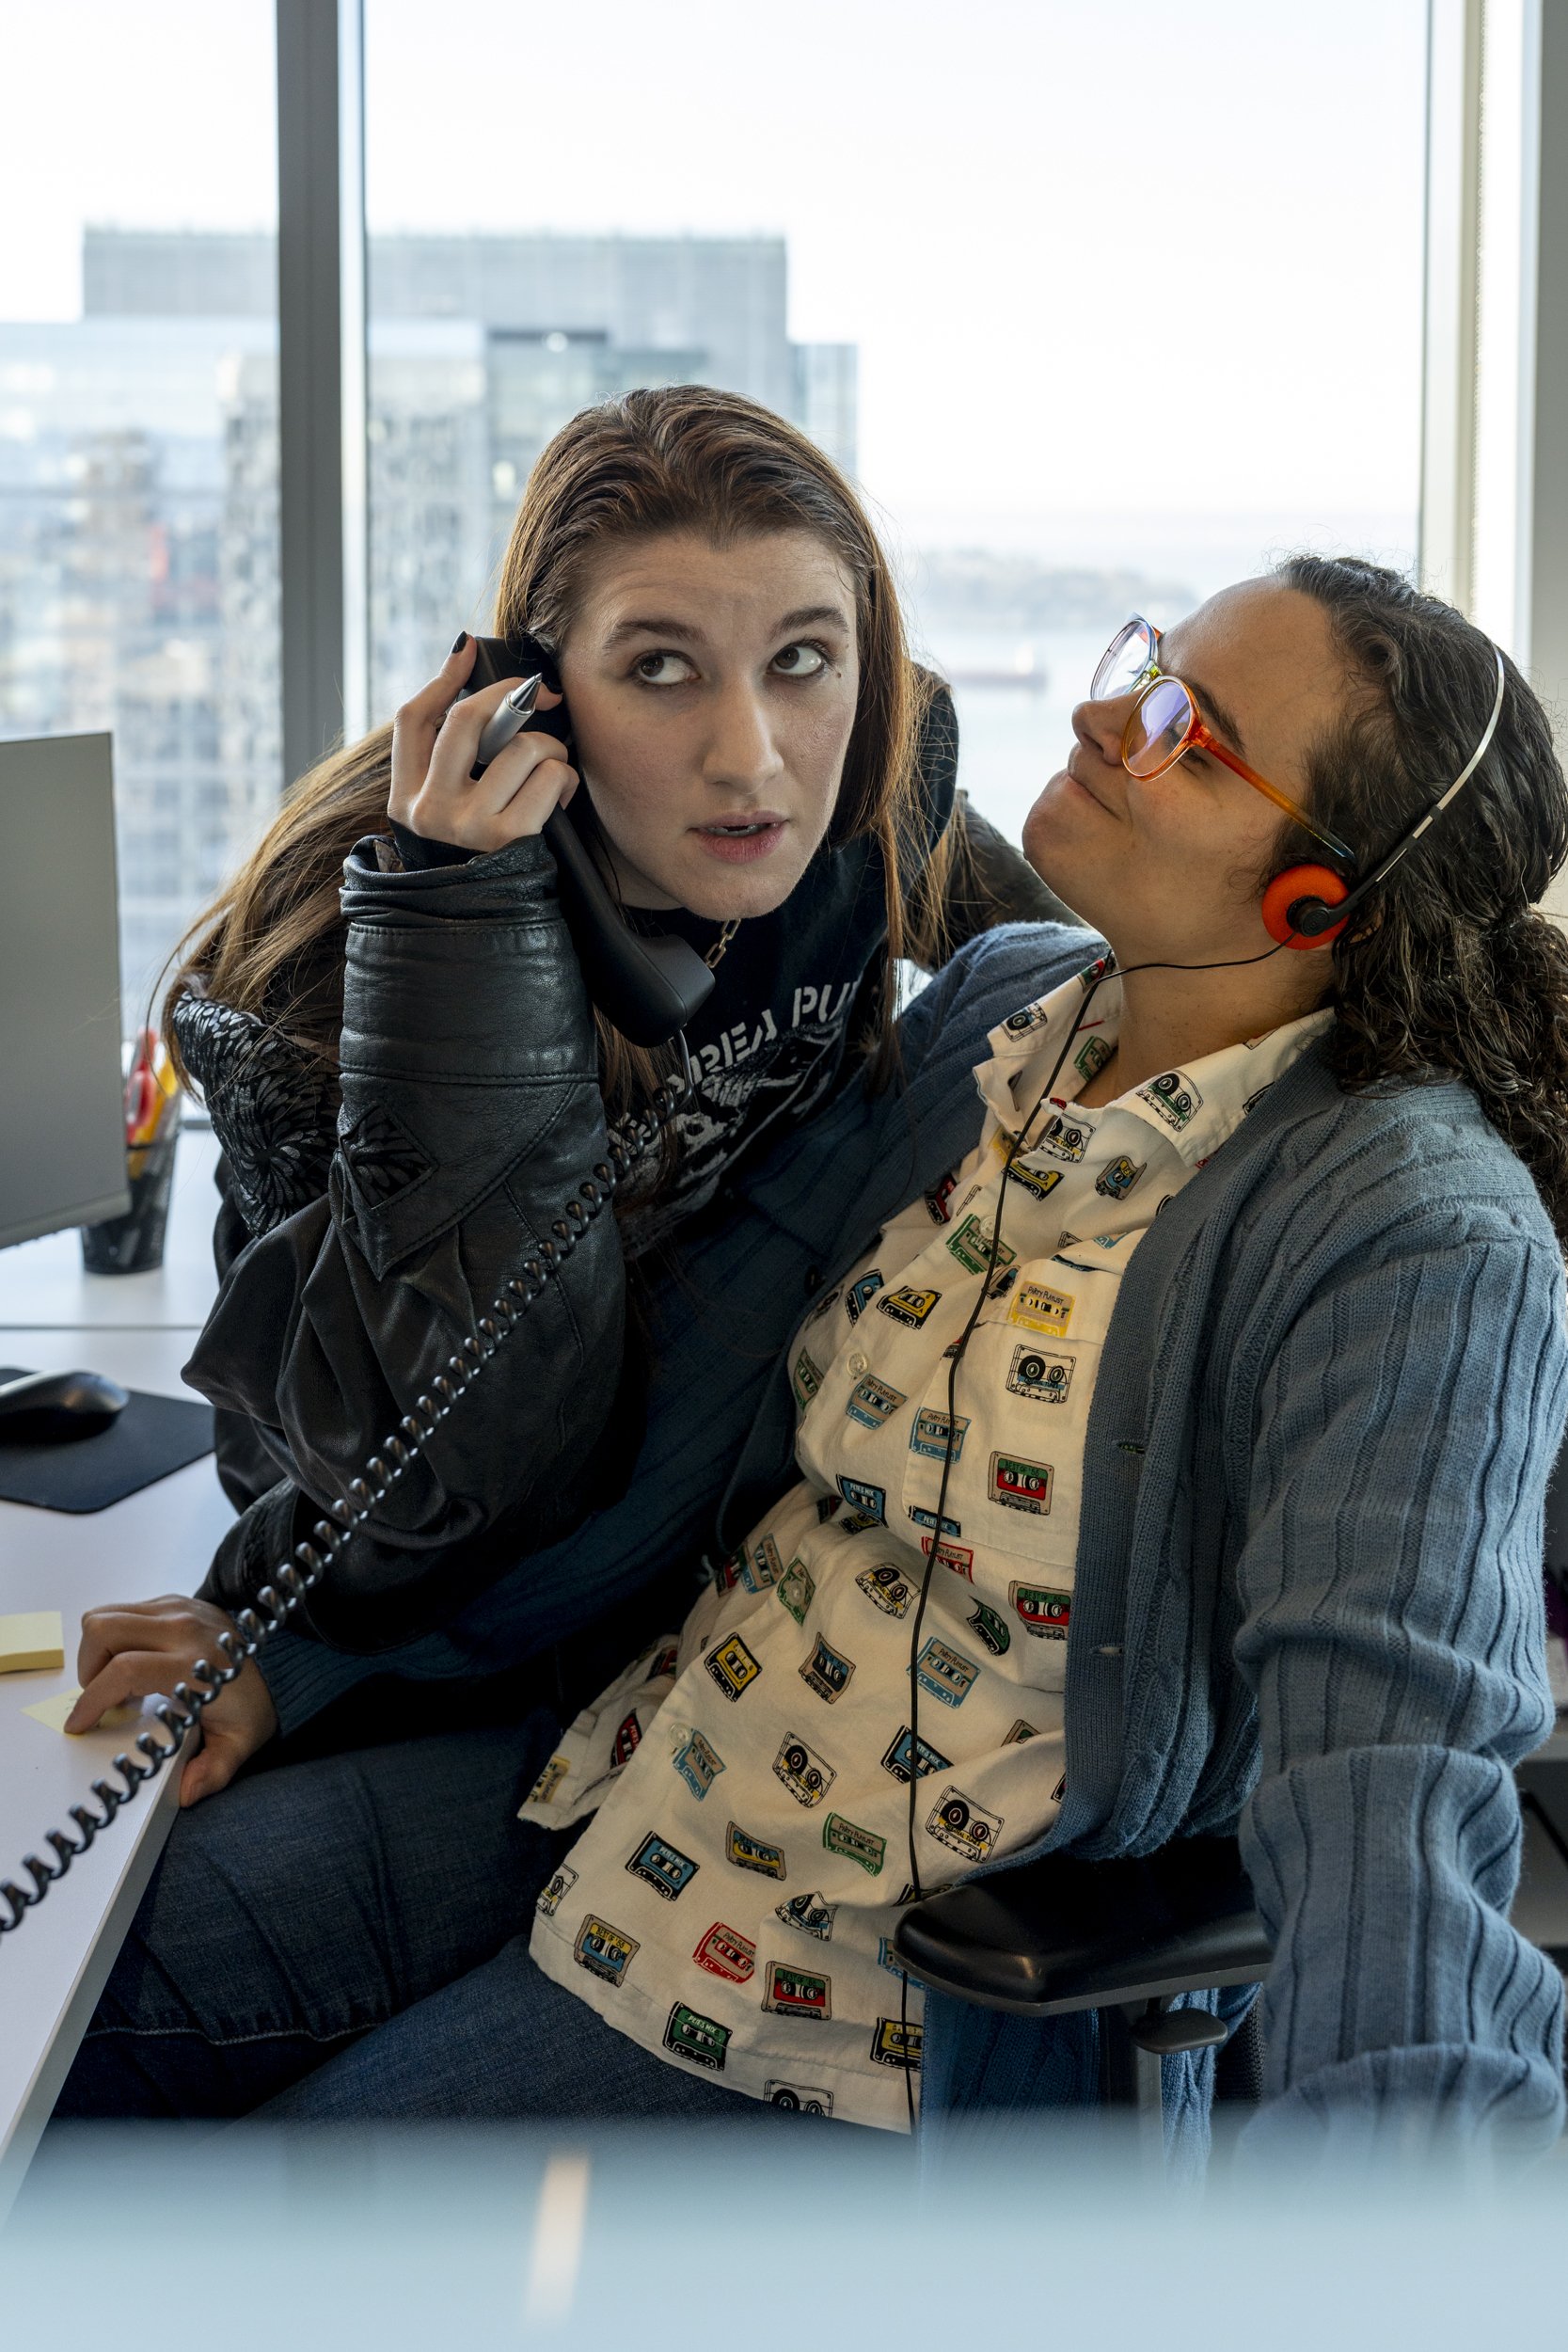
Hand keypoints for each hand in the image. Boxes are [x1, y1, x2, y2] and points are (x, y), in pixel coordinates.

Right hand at [67, 1595, 279, 1806]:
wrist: (283, 1667)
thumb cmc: (255, 1705)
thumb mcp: (239, 1744)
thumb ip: (212, 1771)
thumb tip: (186, 1792)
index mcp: (195, 1665)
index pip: (125, 1671)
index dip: (92, 1699)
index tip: (80, 1723)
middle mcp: (184, 1629)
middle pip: (104, 1630)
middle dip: (87, 1668)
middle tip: (102, 1699)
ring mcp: (180, 1608)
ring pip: (107, 1615)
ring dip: (97, 1650)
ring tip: (116, 1681)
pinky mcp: (177, 1601)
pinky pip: (125, 1610)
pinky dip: (116, 1637)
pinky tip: (135, 1662)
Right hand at [389, 632, 577, 853]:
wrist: (492, 924)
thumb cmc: (481, 854)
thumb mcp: (447, 811)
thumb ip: (450, 755)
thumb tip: (464, 658)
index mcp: (406, 799)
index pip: (411, 720)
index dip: (443, 679)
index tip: (468, 650)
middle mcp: (430, 811)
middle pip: (467, 720)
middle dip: (513, 695)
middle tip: (542, 694)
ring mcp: (468, 824)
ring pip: (522, 746)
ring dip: (550, 748)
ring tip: (551, 768)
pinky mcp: (510, 837)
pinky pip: (551, 776)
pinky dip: (565, 779)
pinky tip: (560, 795)